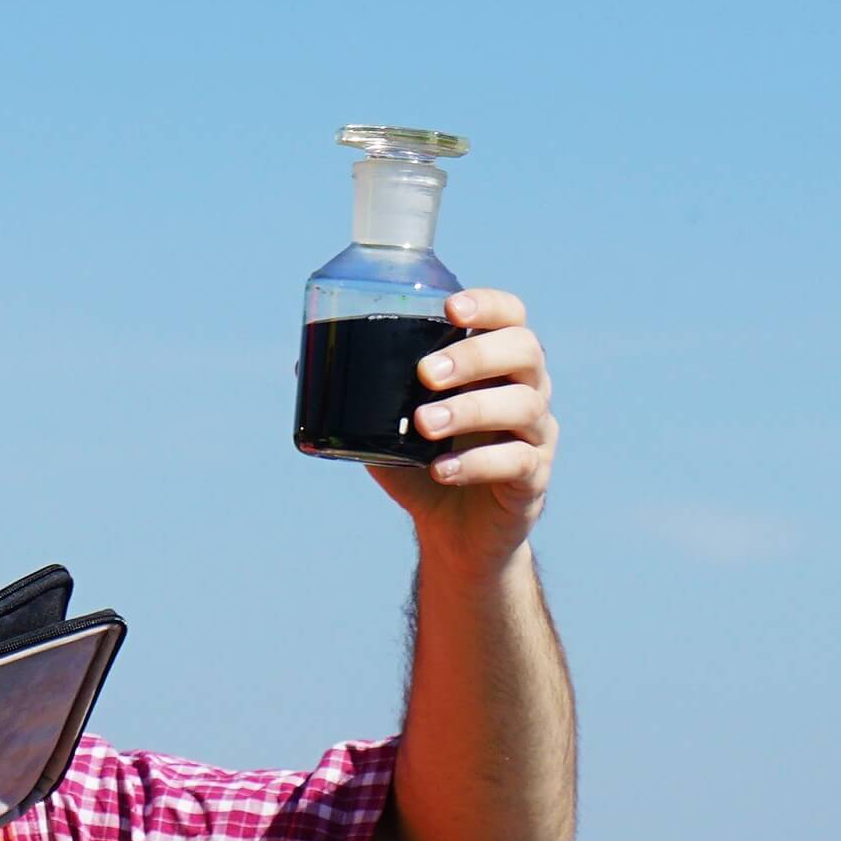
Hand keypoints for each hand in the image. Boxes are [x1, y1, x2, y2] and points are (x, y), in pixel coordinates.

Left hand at [372, 287, 552, 550]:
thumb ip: (362, 394)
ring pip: (523, 405)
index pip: (510, 316)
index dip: (488, 304)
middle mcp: (528, 390)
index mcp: (497, 364)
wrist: (455, 536)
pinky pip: (517, 462)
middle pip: (524, 351)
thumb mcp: (389, 426)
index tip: (450, 308)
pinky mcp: (534, 479)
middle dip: (475, 355)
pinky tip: (440, 470)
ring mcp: (537, 434)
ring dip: (470, 409)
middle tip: (426, 372)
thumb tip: (303, 363)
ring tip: (424, 423)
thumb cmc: (425, 466)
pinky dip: (475, 464)